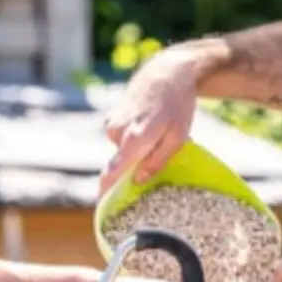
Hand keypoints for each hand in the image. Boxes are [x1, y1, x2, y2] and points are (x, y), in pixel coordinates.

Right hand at [100, 51, 198, 193]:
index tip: (102, 210)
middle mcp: (118, 131)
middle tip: (158, 155)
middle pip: (120, 164)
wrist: (166, 72)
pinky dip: (132, 139)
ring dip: (136, 151)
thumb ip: (158, 161)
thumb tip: (136, 181)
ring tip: (156, 134)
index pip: (113, 171)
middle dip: (134, 168)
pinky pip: (120, 140)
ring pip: (122, 151)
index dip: (106, 192)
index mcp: (136, 137)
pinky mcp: (110, 119)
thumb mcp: (178, 136)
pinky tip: (147, 126)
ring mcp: (112, 124)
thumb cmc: (177, 106)